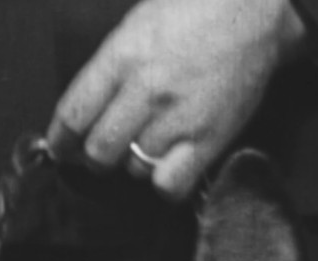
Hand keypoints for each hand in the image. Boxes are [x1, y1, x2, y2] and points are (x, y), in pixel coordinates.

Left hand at [46, 0, 306, 200]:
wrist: (257, 9)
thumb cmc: (196, 10)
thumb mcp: (136, 25)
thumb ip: (108, 69)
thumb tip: (83, 112)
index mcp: (123, 56)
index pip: (73, 115)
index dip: (61, 141)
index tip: (61, 149)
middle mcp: (146, 90)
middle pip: (98, 151)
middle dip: (95, 156)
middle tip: (103, 149)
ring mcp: (178, 118)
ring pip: (131, 168)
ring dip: (132, 163)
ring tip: (146, 142)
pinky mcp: (209, 139)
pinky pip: (169, 185)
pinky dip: (163, 182)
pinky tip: (167, 164)